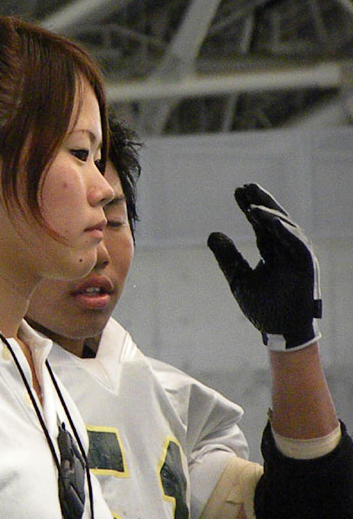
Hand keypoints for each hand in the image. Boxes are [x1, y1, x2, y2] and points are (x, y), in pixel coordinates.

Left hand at [207, 183, 320, 351]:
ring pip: (286, 227)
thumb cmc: (263, 308)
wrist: (280, 332)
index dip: (250, 207)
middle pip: (274, 220)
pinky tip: (268, 220)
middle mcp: (287, 250)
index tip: (237, 192)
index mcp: (273, 251)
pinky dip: (284, 230)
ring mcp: (298, 256)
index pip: (261, 224)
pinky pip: (296, 243)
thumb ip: (228, 257)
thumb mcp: (238, 278)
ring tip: (251, 204)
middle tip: (245, 187)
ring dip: (270, 213)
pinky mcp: (306, 265)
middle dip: (261, 202)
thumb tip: (212, 234)